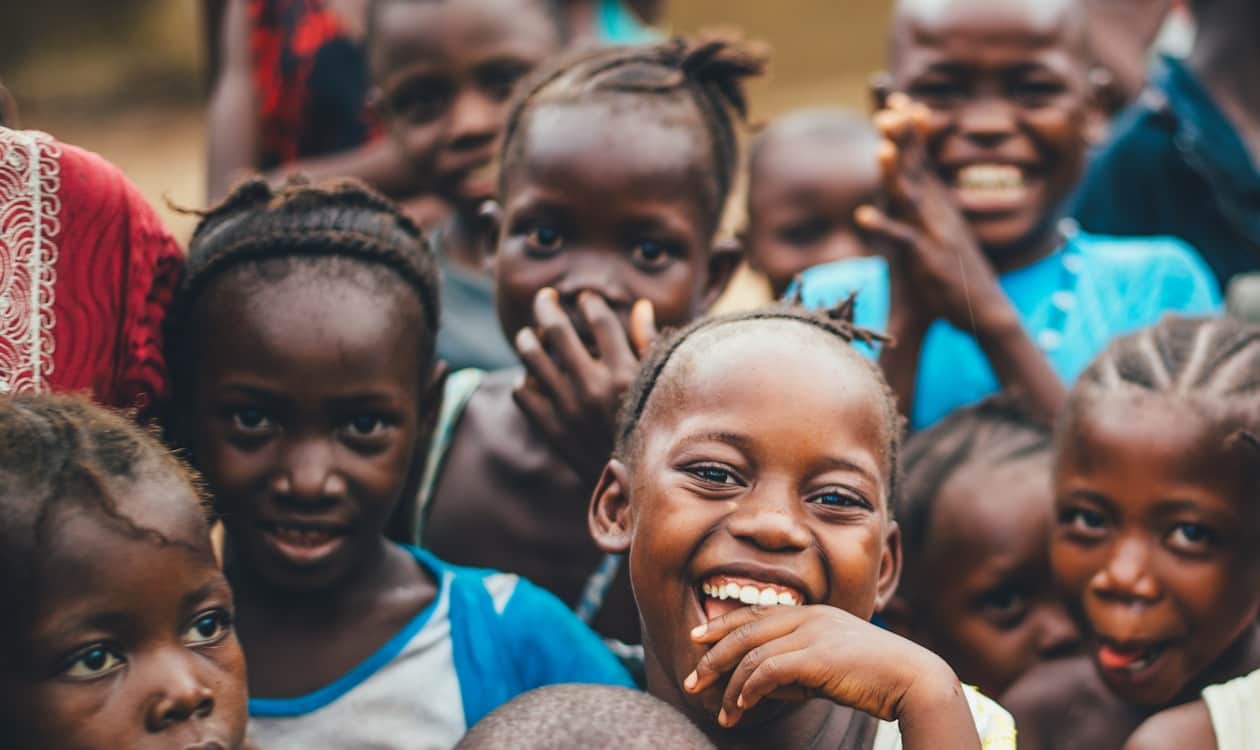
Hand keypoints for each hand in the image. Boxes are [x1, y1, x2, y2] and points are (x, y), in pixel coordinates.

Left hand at [512, 288, 657, 482]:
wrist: (638, 486)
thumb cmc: (654, 429)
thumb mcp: (658, 387)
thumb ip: (649, 344)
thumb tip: (641, 307)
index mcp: (624, 374)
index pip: (600, 321)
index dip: (590, 303)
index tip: (586, 300)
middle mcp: (593, 387)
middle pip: (559, 331)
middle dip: (547, 307)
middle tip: (544, 298)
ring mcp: (568, 409)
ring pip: (533, 359)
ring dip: (527, 339)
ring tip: (529, 334)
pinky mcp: (552, 430)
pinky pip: (523, 394)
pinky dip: (524, 381)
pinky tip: (532, 378)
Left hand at [683, 605, 961, 729]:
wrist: (914, 680)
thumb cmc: (874, 678)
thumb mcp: (829, 668)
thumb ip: (796, 669)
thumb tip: (759, 685)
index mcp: (813, 613)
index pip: (756, 614)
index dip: (722, 625)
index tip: (697, 638)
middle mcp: (809, 617)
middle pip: (745, 630)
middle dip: (712, 656)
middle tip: (692, 680)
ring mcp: (813, 634)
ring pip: (752, 654)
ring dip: (729, 686)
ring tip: (719, 711)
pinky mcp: (817, 657)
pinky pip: (767, 671)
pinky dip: (748, 690)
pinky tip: (740, 707)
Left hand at [857, 94, 1010, 333]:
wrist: (985, 311)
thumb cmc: (957, 273)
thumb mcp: (941, 232)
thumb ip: (929, 206)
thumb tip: (916, 184)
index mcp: (940, 204)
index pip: (923, 160)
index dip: (911, 131)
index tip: (897, 100)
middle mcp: (939, 212)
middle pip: (917, 168)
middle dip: (904, 138)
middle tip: (888, 108)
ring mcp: (935, 233)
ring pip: (911, 197)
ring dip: (894, 173)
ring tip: (880, 149)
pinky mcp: (928, 259)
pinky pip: (902, 240)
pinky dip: (883, 227)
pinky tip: (862, 215)